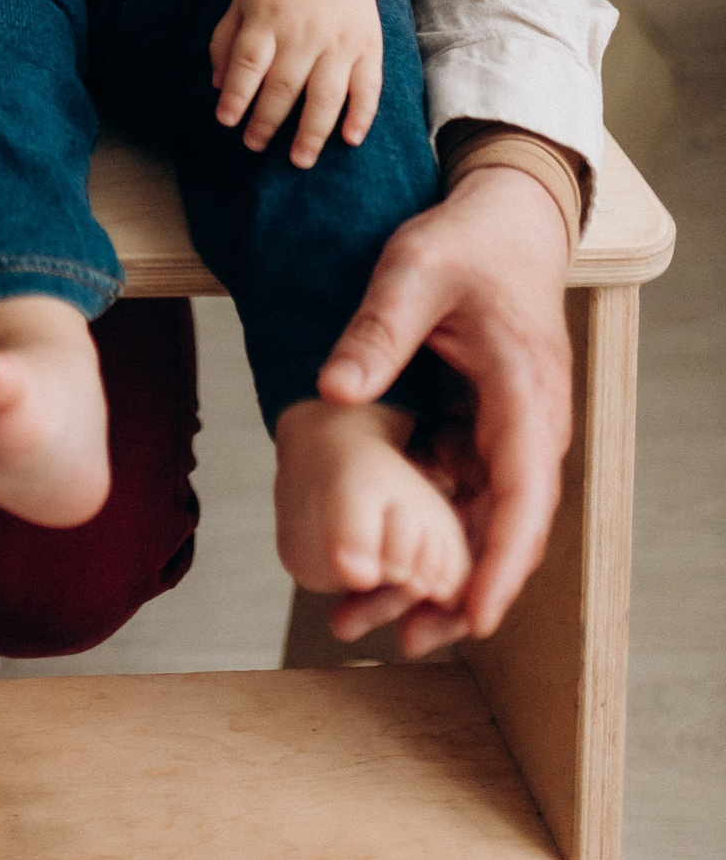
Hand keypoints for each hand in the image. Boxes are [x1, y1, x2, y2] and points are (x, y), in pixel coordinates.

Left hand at [210, 0, 383, 167]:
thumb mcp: (242, 0)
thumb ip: (225, 41)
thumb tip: (220, 88)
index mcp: (268, 18)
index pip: (249, 62)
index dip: (237, 95)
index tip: (227, 121)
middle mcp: (304, 31)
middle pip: (284, 84)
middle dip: (267, 120)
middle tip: (254, 146)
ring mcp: (339, 41)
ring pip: (325, 94)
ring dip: (312, 132)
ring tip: (299, 160)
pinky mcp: (368, 47)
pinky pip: (368, 87)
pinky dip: (361, 115)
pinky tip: (350, 139)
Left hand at [314, 166, 573, 652]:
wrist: (504, 222)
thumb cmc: (468, 243)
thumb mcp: (414, 270)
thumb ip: (378, 329)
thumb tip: (333, 388)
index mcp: (524, 395)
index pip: (523, 498)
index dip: (498, 564)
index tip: (472, 616)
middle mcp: (527, 428)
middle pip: (501, 531)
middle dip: (456, 593)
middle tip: (396, 636)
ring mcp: (506, 434)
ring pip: (475, 522)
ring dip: (432, 573)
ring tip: (367, 618)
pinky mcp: (480, 431)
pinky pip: (454, 494)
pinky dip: (420, 531)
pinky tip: (374, 560)